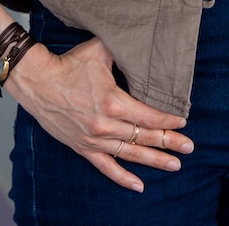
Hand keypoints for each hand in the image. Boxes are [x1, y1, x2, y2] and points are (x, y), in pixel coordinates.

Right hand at [6, 35, 192, 192]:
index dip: (166, 121)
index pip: (147, 116)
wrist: (39, 82)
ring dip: (153, 160)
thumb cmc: (71, 64)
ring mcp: (94, 139)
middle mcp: (105, 125)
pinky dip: (123, 177)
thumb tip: (144, 43)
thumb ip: (124, 49)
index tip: (182, 122)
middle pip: (143, 136)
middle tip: (189, 148)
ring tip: (175, 165)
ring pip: (129, 154)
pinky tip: (139, 185)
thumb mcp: (100, 50)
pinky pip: (106, 167)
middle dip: (168, 142)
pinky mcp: (83, 148)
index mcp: (112, 101)